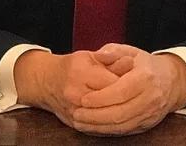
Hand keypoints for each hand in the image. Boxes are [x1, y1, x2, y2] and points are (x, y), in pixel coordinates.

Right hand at [12, 49, 133, 134]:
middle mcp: (75, 93)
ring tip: (134, 108)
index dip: (130, 83)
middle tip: (138, 96)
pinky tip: (124, 120)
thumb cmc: (71, 67)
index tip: (138, 81)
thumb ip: (111, 58)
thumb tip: (130, 63)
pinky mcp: (76, 124)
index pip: (114, 83)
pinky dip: (114, 126)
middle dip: (129, 101)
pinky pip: (100, 128)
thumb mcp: (90, 56)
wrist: (47, 82)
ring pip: (108, 120)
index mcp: (81, 73)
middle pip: (113, 103)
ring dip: (125, 116)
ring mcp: (75, 111)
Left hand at [73, 44, 185, 134]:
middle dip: (96, 116)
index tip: (83, 100)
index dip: (100, 98)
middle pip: (120, 113)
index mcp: (145, 78)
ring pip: (123, 126)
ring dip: (99, 126)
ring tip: (80, 122)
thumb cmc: (145, 65)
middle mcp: (150, 98)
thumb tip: (98, 56)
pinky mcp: (148, 124)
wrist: (171, 81)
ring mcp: (150, 113)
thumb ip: (112, 52)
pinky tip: (93, 127)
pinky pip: (126, 131)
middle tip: (76, 113)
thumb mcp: (130, 52)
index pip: (120, 92)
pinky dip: (108, 131)